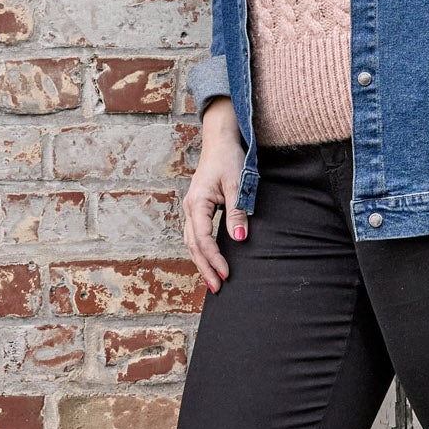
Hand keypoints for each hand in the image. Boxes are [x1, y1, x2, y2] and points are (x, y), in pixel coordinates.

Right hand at [183, 98, 246, 293]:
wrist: (220, 141)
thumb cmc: (229, 159)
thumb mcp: (237, 184)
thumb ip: (237, 213)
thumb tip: (239, 240)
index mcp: (197, 203)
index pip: (203, 238)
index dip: (214, 258)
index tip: (226, 274)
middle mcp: (189, 208)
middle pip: (193, 245)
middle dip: (204, 267)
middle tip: (217, 288)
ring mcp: (191, 208)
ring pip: (191, 242)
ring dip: (201, 262)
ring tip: (212, 281)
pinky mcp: (196, 209)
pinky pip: (195, 235)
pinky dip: (201, 250)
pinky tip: (209, 261)